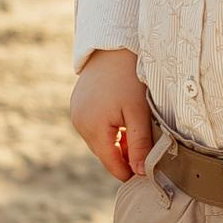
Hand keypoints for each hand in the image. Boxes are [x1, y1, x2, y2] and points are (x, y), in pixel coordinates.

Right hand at [70, 48, 153, 180]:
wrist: (113, 46)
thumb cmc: (129, 77)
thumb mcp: (139, 113)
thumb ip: (140, 145)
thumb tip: (141, 172)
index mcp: (92, 127)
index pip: (110, 162)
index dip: (128, 172)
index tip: (146, 175)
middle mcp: (79, 123)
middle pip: (104, 153)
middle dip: (123, 157)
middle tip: (146, 154)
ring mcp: (76, 113)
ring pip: (99, 140)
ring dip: (116, 143)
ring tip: (136, 135)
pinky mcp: (78, 105)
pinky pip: (94, 127)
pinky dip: (108, 130)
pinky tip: (123, 121)